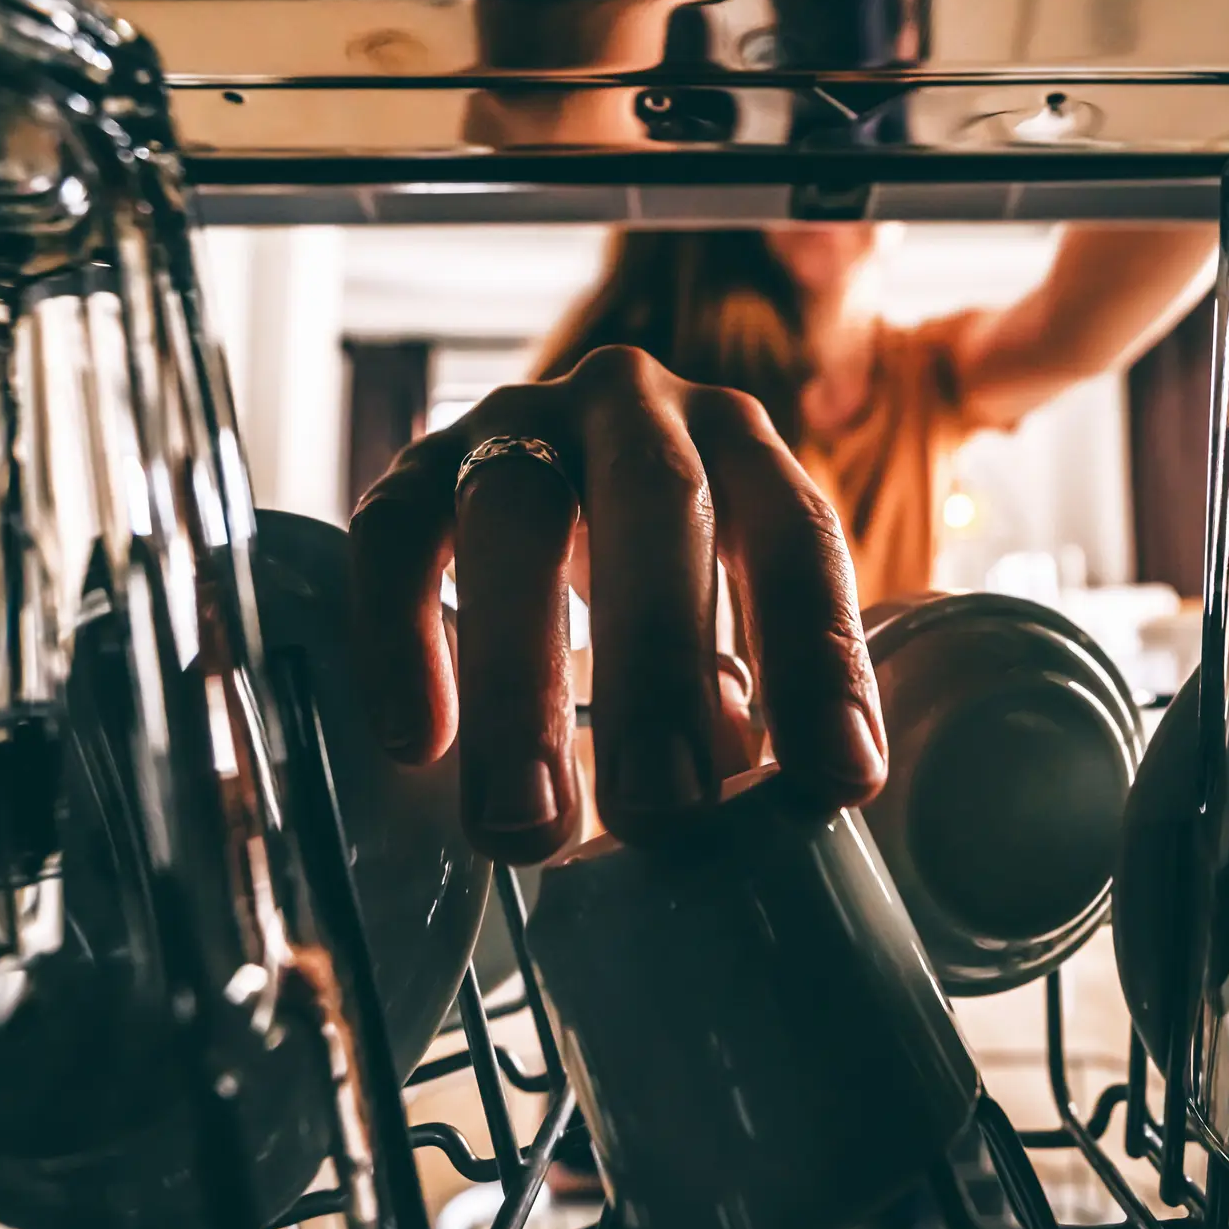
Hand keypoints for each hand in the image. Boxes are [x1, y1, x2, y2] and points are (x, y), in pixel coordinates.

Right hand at [349, 346, 886, 862]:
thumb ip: (735, 705)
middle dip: (661, 664)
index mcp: (741, 444)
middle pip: (656, 504)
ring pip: (514, 515)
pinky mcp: (415, 465)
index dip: (820, 655)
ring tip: (527, 820)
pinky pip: (393, 533)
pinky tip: (419, 742)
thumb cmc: (657, 586)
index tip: (835, 781)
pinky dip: (402, 635)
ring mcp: (517, 422)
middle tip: (658, 814)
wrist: (538, 492)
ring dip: (522, 675)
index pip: (797, 534)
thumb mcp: (720, 627)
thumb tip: (731, 803)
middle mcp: (635, 408)